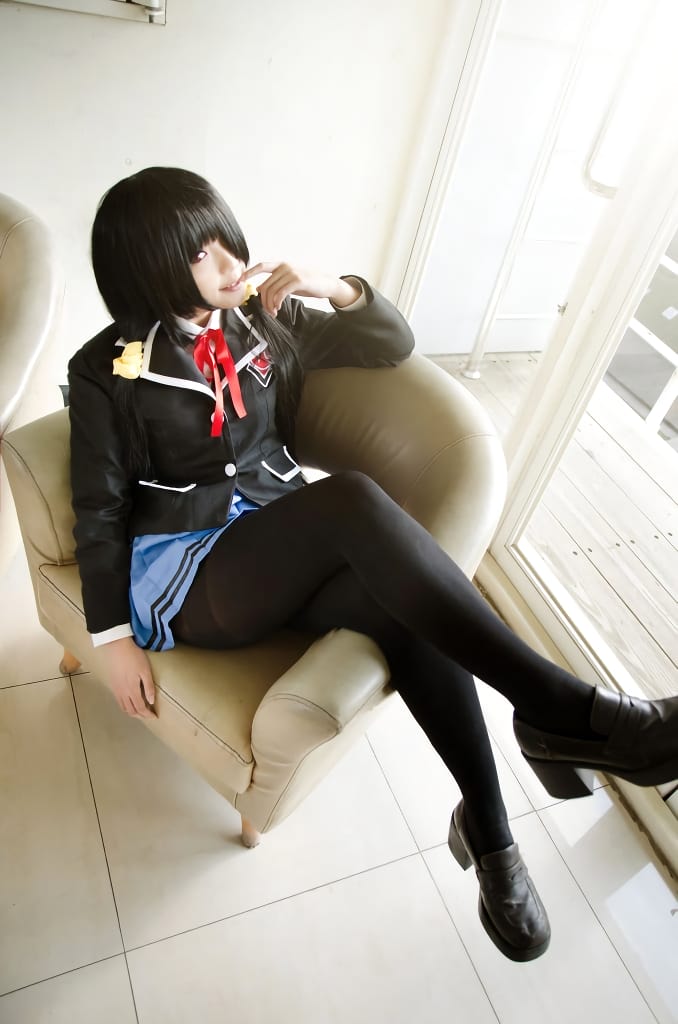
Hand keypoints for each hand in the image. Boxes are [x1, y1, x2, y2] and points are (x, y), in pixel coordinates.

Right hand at [100, 636, 155, 717]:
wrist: (117, 647)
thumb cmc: (133, 656)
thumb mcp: (145, 671)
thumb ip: (148, 687)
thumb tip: (151, 702)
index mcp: (131, 690)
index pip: (140, 708)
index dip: (147, 714)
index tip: (154, 716)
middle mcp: (122, 692)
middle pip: (131, 710)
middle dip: (140, 716)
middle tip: (149, 715)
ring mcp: (116, 689)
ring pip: (123, 707)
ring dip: (132, 712)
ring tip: (141, 711)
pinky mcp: (113, 684)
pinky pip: (118, 701)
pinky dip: (125, 706)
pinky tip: (130, 702)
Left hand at [245, 262, 359, 316]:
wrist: (327, 283)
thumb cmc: (308, 283)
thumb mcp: (289, 281)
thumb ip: (275, 283)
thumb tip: (259, 288)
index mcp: (281, 265)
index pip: (261, 266)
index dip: (249, 272)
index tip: (239, 280)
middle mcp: (284, 267)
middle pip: (265, 285)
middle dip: (263, 300)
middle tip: (268, 311)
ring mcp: (291, 272)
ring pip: (271, 291)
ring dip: (270, 305)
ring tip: (274, 312)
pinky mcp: (297, 281)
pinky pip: (280, 293)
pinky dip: (277, 302)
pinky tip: (279, 308)